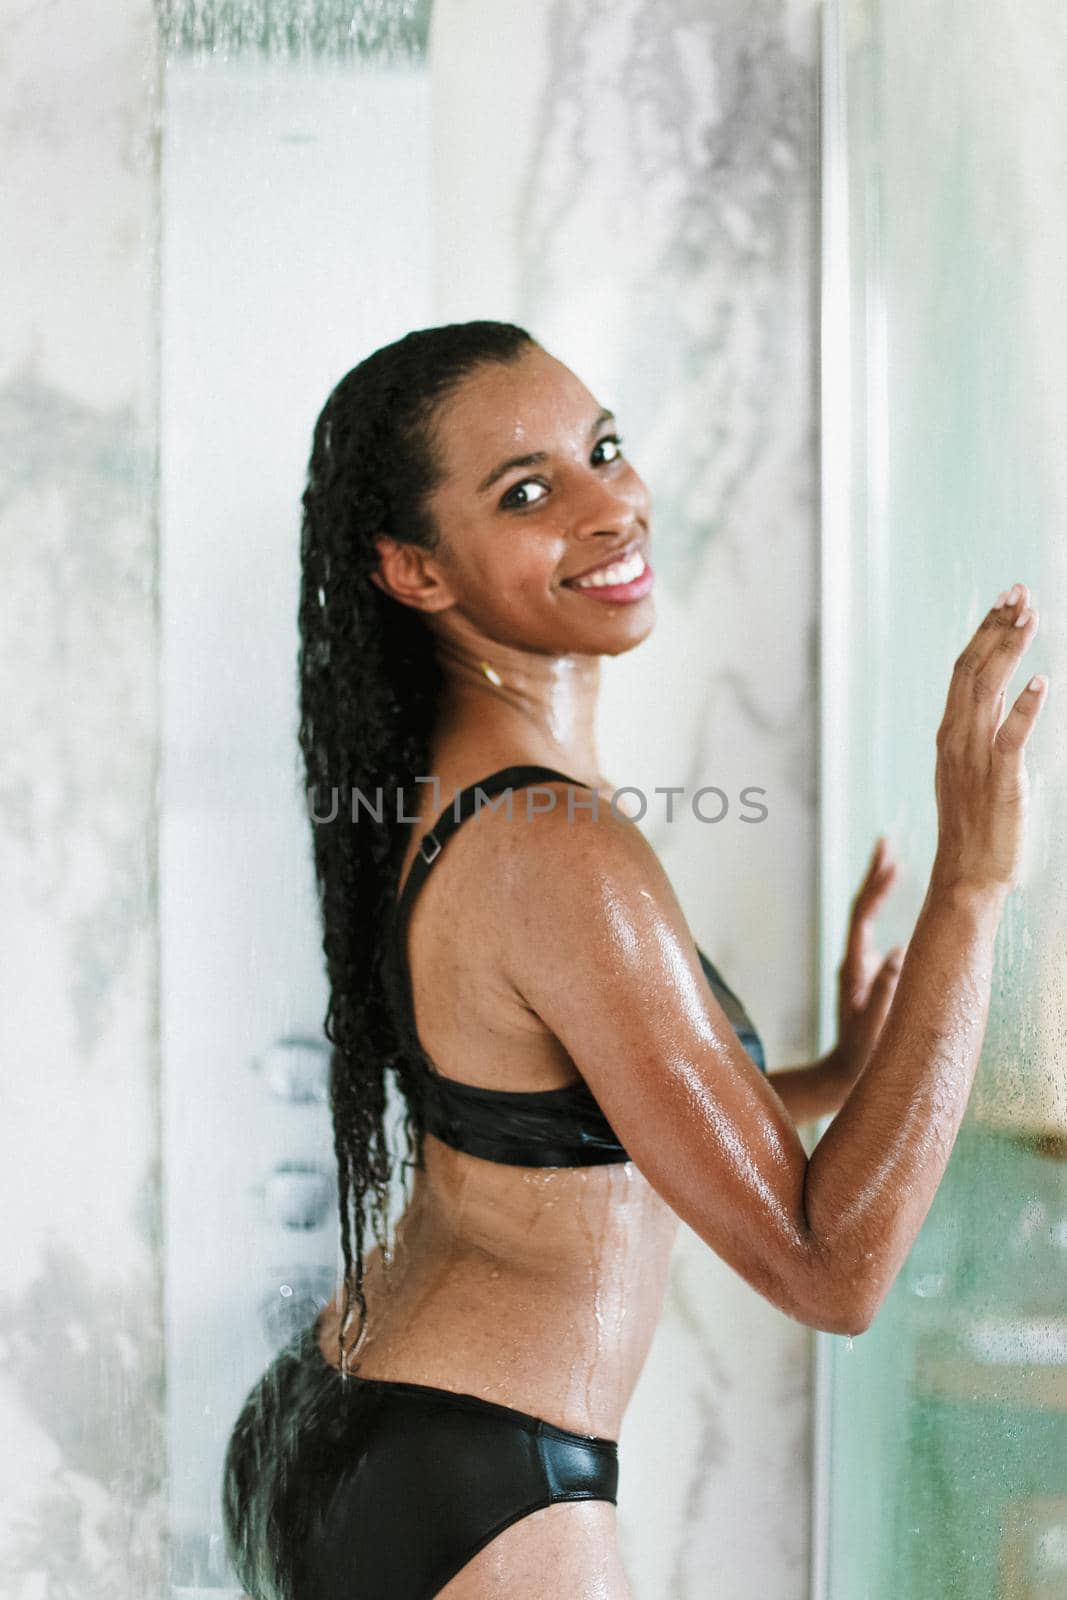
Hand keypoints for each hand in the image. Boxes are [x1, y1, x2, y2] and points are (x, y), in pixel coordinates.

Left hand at [830, 837, 906, 1089]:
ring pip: (864, 918)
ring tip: (889, 860)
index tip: (891, 860)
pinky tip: (887, 897)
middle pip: (861, 909)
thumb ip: (886, 988)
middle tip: (885, 843)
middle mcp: (852, 960)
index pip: (863, 916)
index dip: (877, 887)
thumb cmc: (862, 1053)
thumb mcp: (876, 1022)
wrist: (843, 1074)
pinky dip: (879, 909)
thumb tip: (900, 951)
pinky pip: (870, 931)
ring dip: (876, 888)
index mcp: (854, 966)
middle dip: (874, 876)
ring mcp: (857, 965)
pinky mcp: (864, 973)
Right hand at [932, 582, 1047, 896]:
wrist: (967, 874)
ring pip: (989, 692)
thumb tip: (1005, 693)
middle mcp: (957, 738)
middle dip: (997, 628)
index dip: (985, 630)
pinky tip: (1042, 682)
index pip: (964, 668)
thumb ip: (983, 729)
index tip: (1006, 599)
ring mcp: (974, 759)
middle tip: (1020, 593)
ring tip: (1030, 618)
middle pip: (973, 670)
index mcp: (950, 732)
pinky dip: (1026, 708)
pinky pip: (1010, 738)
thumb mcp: (971, 768)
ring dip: (1010, 652)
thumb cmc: (974, 825)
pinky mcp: (999, 781)